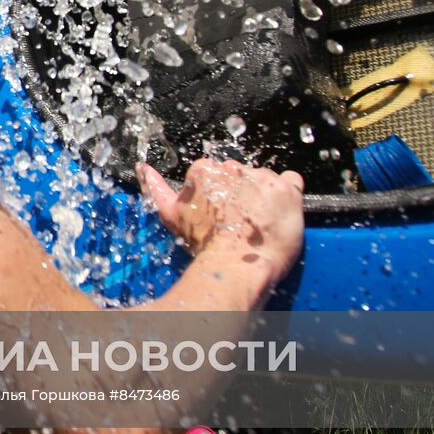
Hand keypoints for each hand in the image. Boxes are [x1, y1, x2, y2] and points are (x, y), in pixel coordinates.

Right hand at [137, 159, 303, 286]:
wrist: (235, 265)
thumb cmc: (203, 243)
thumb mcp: (171, 214)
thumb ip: (154, 187)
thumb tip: (142, 168)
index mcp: (205, 170)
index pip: (215, 173)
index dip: (217, 195)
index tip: (219, 212)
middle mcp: (234, 168)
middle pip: (240, 174)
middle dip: (240, 192)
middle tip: (238, 219)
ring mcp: (262, 177)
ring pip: (263, 179)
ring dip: (262, 196)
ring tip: (257, 222)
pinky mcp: (287, 189)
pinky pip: (292, 180)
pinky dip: (287, 193)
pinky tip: (277, 211)